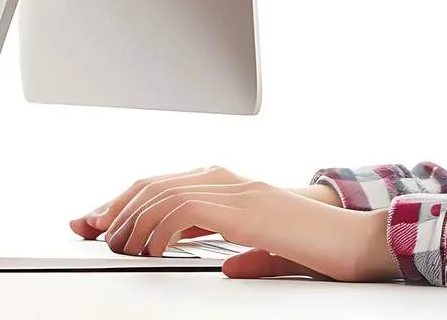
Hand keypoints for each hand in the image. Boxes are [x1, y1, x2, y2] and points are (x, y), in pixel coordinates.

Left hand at [69, 168, 395, 280]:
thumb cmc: (321, 249)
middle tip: (90, 230)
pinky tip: (153, 249)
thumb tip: (228, 266)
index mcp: (234, 187)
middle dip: (115, 206)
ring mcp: (237, 191)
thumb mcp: (273, 251)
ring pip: (163, 192)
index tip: (96, 221)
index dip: (125, 201)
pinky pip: (186, 210)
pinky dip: (160, 229)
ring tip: (121, 246)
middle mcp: (231, 180)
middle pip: (155, 183)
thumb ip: (248, 253)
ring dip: (133, 220)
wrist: (357, 243)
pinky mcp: (243, 209)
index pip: (166, 184)